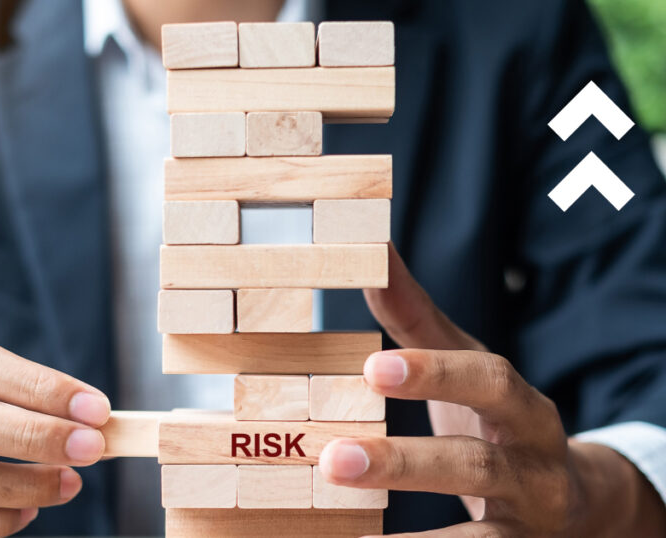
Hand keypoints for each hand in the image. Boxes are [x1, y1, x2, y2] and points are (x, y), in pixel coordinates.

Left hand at [318, 244, 665, 536]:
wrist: (575, 500)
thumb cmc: (498, 420)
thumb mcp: (466, 370)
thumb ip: (417, 323)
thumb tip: (372, 250)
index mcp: (519, 404)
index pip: (485, 379)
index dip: (434, 372)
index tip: (372, 368)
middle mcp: (533, 463)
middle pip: (476, 463)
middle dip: (405, 463)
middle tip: (334, 461)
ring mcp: (529, 519)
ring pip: (481, 537)